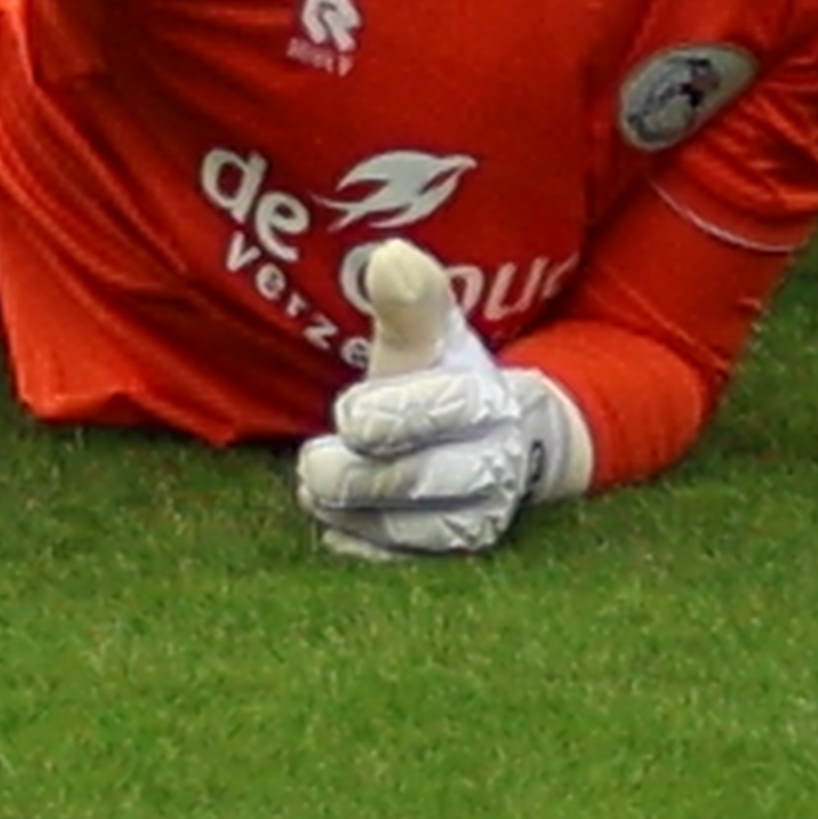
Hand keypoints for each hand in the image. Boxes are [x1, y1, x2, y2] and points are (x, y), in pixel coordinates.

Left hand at [294, 239, 590, 563]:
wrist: (503, 438)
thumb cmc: (448, 376)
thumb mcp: (434, 332)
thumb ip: (411, 300)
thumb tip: (391, 256)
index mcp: (487, 401)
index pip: (434, 413)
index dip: (382, 416)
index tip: (350, 414)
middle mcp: (492, 466)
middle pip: (412, 480)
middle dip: (352, 473)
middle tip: (314, 460)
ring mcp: (476, 517)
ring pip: (402, 527)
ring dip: (348, 508)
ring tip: (317, 485)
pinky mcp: (453, 555)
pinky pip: (397, 562)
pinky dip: (359, 543)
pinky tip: (337, 521)